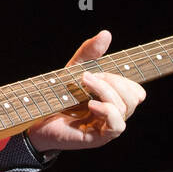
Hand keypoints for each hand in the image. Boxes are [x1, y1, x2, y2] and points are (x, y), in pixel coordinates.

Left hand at [27, 30, 145, 153]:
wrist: (36, 116)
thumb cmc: (57, 94)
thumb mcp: (75, 69)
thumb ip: (90, 53)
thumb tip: (106, 33)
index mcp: (114, 99)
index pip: (136, 91)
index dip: (125, 79)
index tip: (100, 71)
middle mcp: (114, 114)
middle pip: (134, 97)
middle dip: (114, 81)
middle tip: (88, 76)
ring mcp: (107, 127)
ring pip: (125, 108)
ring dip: (105, 90)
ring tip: (84, 83)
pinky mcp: (99, 138)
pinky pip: (117, 126)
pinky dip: (106, 110)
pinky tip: (91, 104)